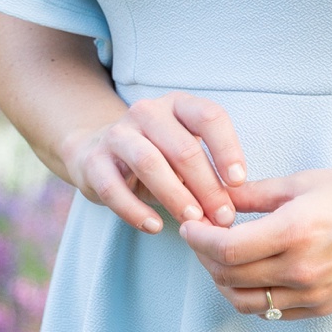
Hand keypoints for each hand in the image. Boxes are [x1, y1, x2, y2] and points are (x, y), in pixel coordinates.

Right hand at [59, 91, 248, 235]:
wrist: (97, 153)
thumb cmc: (157, 157)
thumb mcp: (185, 155)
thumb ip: (208, 175)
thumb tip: (229, 211)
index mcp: (178, 105)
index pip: (209, 116)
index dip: (227, 149)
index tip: (238, 182)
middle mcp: (147, 112)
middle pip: (182, 147)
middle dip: (207, 186)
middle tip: (222, 217)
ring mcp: (117, 134)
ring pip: (149, 163)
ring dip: (175, 197)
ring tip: (193, 221)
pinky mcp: (93, 161)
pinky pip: (114, 188)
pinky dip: (135, 211)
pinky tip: (154, 227)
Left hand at [179, 169, 331, 317]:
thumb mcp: (304, 182)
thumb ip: (254, 193)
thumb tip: (215, 197)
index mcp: (296, 231)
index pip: (226, 250)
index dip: (198, 239)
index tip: (189, 226)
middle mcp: (302, 268)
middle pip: (228, 277)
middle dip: (203, 257)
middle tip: (200, 237)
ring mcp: (311, 293)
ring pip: (243, 302)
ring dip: (222, 281)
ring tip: (220, 258)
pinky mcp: (320, 307)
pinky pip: (269, 312)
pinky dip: (249, 296)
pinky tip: (248, 274)